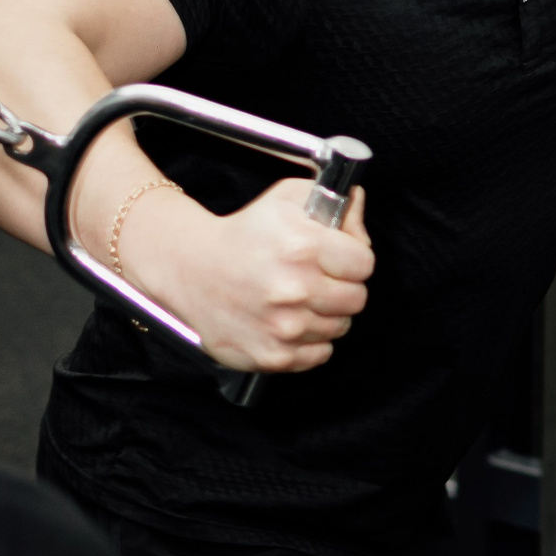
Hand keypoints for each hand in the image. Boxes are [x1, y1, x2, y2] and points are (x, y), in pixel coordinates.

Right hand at [124, 181, 372, 373]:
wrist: (191, 270)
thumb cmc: (244, 234)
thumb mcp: (286, 199)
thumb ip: (333, 203)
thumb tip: (359, 205)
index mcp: (303, 246)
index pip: (365, 263)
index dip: (354, 258)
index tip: (339, 257)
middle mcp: (295, 289)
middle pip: (357, 298)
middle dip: (343, 287)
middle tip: (319, 279)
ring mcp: (283, 327)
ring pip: (340, 327)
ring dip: (326, 314)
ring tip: (299, 298)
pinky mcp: (272, 355)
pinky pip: (320, 354)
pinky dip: (310, 340)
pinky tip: (290, 320)